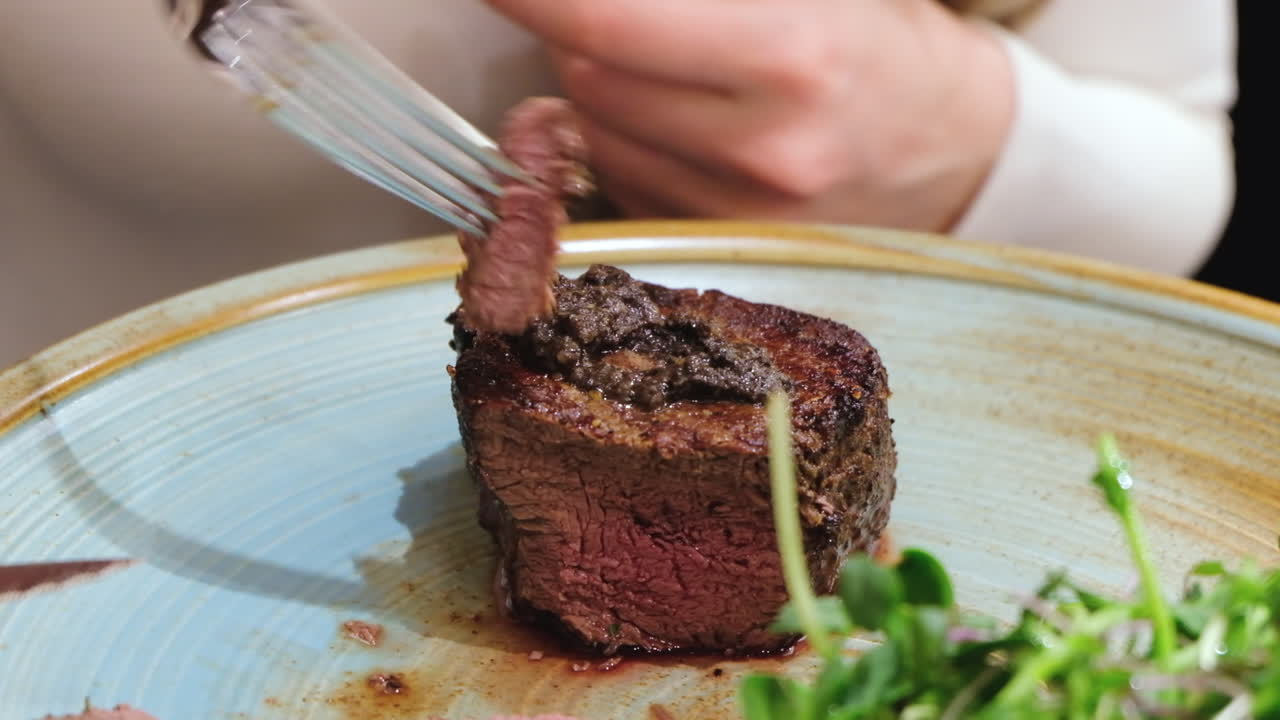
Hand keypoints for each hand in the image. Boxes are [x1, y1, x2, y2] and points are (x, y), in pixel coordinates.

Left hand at [484, 0, 1013, 231]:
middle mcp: (765, 148)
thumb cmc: (880, 40)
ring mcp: (742, 213)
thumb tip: (583, 2)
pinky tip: (685, 121)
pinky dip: (628, 140)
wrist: (955, 148)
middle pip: (588, 73)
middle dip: (582, 27)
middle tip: (630, 12)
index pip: (605, 20)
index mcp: (793, 54)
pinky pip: (626, 182)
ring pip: (595, 132)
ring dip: (599, 86)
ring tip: (674, 66)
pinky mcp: (726, 249)